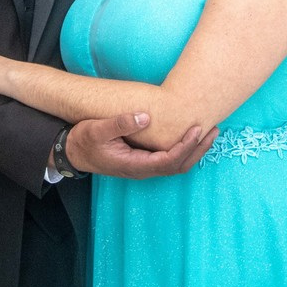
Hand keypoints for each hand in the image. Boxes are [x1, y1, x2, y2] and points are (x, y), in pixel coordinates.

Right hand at [64, 113, 219, 179]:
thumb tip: (144, 117)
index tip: (196, 130)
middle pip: (179, 165)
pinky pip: (170, 158)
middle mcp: (143, 169)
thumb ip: (119, 124)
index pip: (168, 160)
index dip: (185, 147)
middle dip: (198, 149)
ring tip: (210, 132)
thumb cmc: (84, 141)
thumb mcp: (97, 130)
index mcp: (135, 165)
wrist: (73, 152)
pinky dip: (185, 149)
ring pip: (177, 163)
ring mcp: (145, 166)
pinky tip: (191, 135)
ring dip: (195, 150)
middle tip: (213, 130)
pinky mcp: (144, 160)